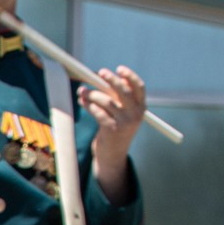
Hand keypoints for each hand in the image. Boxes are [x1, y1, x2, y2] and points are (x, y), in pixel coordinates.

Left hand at [84, 65, 144, 203]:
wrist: (113, 155)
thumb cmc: (115, 128)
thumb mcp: (122, 113)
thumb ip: (115, 97)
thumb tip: (99, 77)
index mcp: (141, 107)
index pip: (139, 87)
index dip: (130, 76)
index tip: (119, 68)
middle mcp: (136, 114)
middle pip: (124, 91)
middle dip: (111, 80)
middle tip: (99, 72)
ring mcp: (125, 123)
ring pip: (107, 101)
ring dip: (92, 94)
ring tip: (82, 91)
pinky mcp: (112, 130)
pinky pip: (99, 112)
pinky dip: (89, 105)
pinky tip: (83, 102)